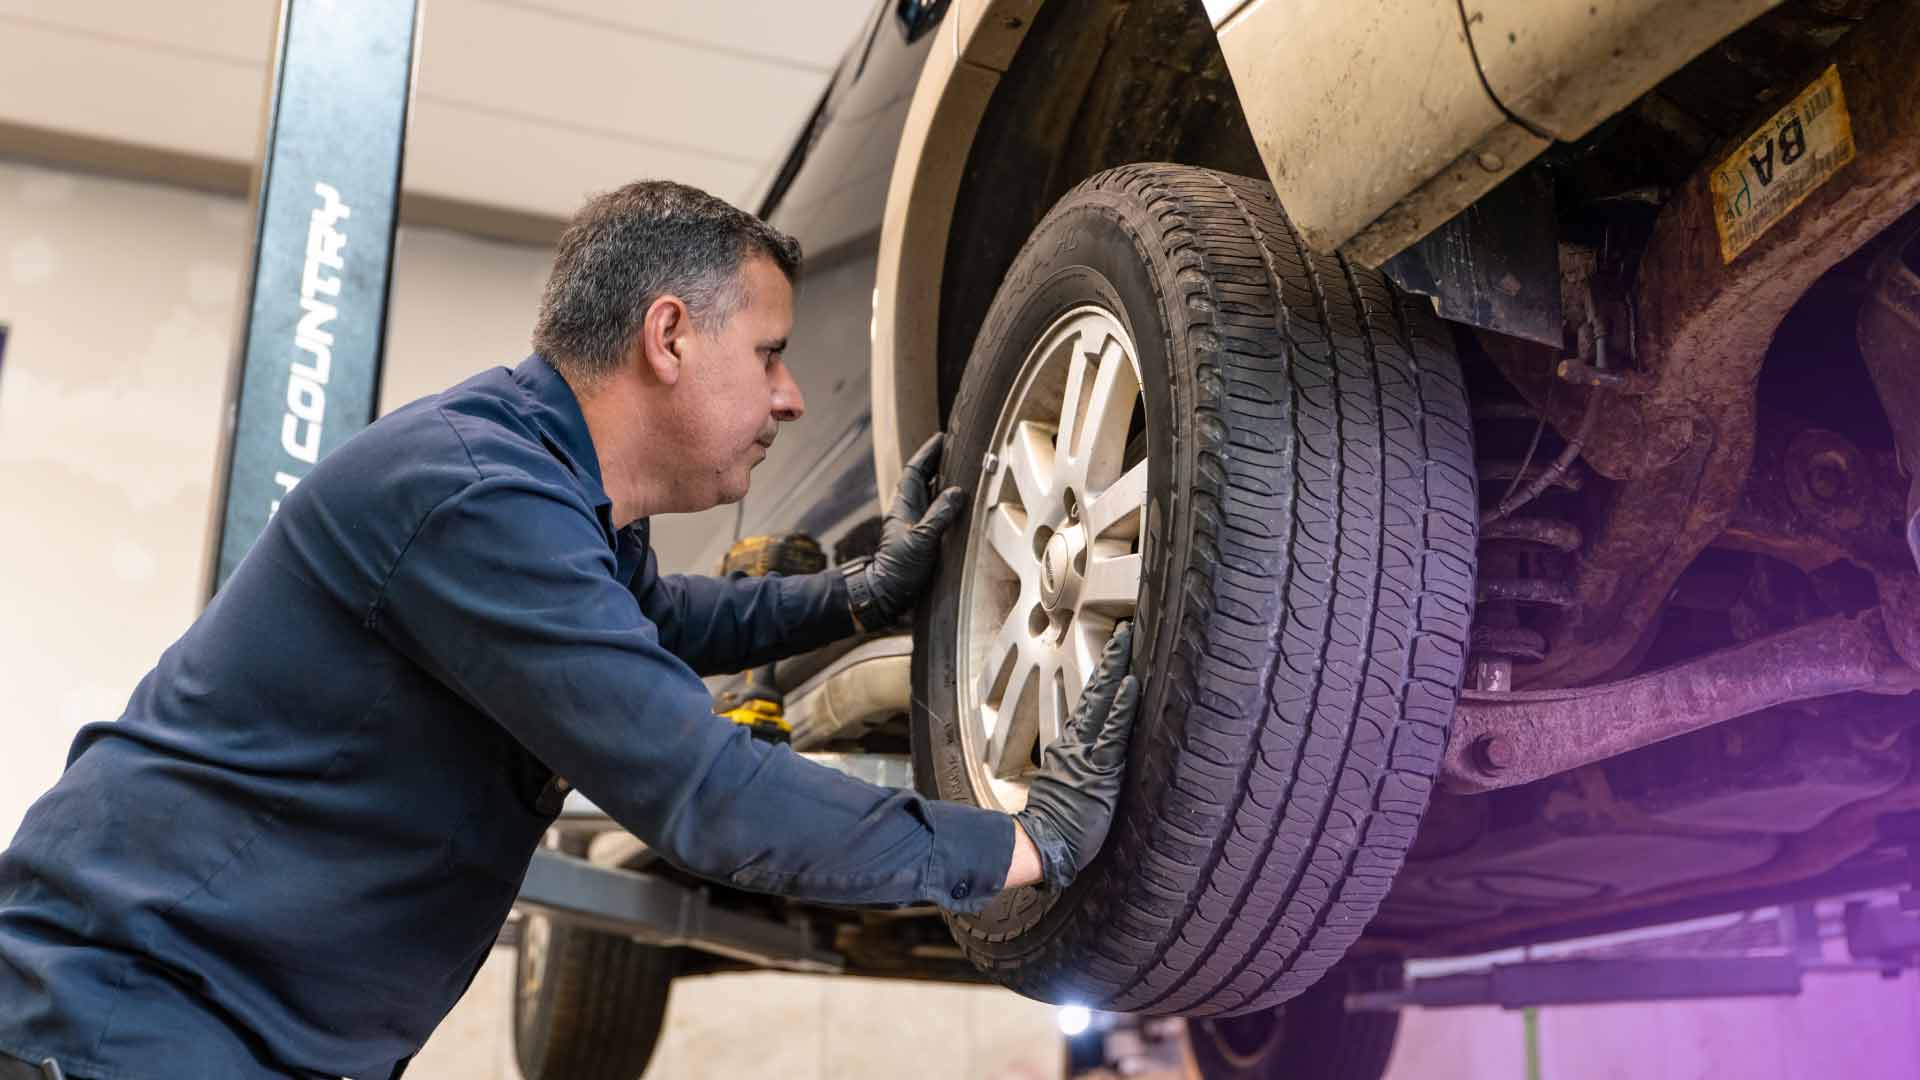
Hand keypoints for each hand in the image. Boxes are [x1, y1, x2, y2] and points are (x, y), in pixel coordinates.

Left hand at [842, 433, 964, 629]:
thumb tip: (956, 492)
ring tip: (961, 469)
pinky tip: (957, 502)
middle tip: (956, 449)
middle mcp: (907, 510)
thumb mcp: (922, 539)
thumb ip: (940, 515)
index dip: (928, 452)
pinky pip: (934, 510)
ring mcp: (913, 522)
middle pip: (922, 477)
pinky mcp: (919, 536)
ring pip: (928, 493)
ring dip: (942, 480)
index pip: (915, 469)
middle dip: (937, 461)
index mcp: (904, 504)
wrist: (886, 592)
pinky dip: (945, 501)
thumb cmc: (899, 567)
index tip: (942, 438)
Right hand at [1012, 621, 1140, 891]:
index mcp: (1067, 749)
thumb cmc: (1053, 826)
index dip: (1101, 681)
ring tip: (1125, 642)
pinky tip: (1129, 685)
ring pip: (1101, 703)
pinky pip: (1113, 732)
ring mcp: (1086, 754)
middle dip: (1108, 661)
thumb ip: (1071, 771)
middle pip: (1093, 693)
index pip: (1088, 707)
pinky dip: (1121, 707)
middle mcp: (1074, 744)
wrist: (1042, 844)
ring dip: (1115, 670)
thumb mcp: (1061, 789)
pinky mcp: (1100, 769)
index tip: (1113, 657)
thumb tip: (1078, 765)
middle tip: (1121, 631)